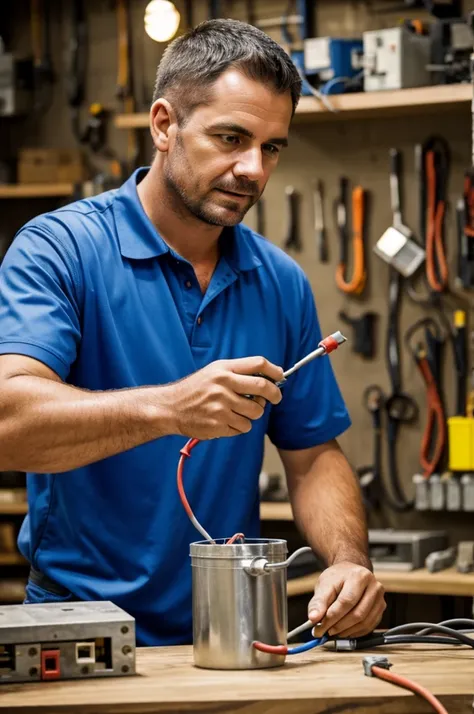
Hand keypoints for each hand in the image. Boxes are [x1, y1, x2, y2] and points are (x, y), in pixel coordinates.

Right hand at [163, 356, 283, 439]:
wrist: (170, 408)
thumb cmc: (195, 389)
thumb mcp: (214, 372)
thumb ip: (238, 372)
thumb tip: (270, 378)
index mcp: (223, 369)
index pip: (258, 364)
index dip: (274, 370)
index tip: (281, 376)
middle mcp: (223, 385)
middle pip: (263, 387)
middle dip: (274, 395)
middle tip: (275, 399)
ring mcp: (221, 406)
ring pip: (256, 412)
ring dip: (253, 414)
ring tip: (239, 411)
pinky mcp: (218, 424)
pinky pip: (243, 427)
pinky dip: (239, 426)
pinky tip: (226, 420)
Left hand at [307, 561, 385, 638]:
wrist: (350, 573)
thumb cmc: (338, 578)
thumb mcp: (324, 585)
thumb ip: (318, 602)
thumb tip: (313, 619)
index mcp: (359, 576)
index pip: (346, 601)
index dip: (332, 617)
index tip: (319, 628)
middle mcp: (374, 587)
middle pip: (357, 614)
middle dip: (339, 626)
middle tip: (325, 632)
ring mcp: (380, 598)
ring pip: (364, 623)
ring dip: (346, 631)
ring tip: (333, 631)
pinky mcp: (381, 609)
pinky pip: (369, 626)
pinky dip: (355, 632)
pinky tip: (344, 631)